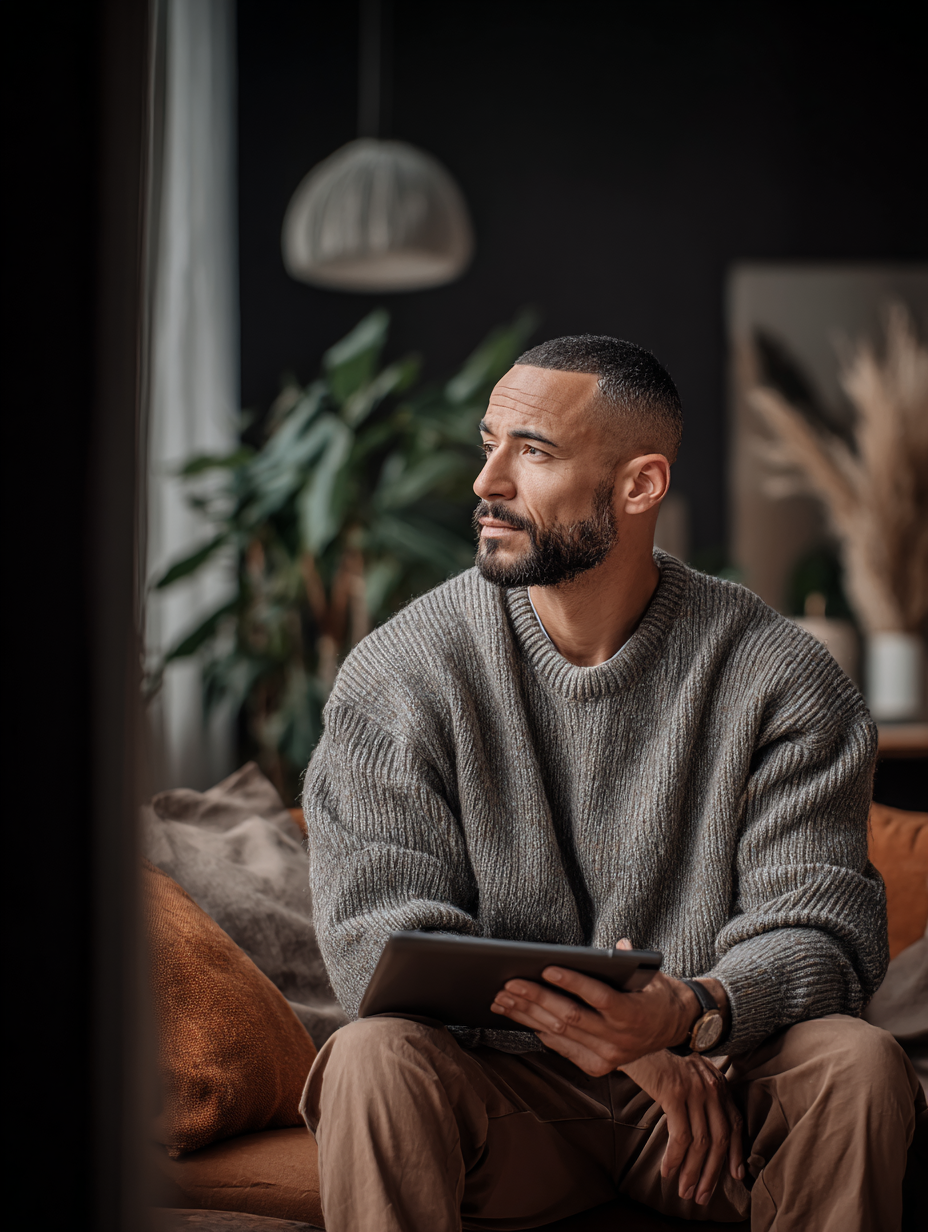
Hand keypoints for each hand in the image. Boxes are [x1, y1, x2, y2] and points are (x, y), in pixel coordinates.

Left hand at [490, 958, 696, 1075]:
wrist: (675, 1028)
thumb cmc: (656, 993)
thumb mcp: (651, 975)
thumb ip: (631, 960)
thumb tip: (618, 944)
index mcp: (634, 1014)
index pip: (598, 997)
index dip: (572, 982)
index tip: (546, 967)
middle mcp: (620, 1040)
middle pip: (570, 1017)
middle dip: (536, 998)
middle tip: (509, 982)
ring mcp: (608, 1057)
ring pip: (561, 1033)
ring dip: (528, 1015)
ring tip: (504, 998)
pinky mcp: (598, 1067)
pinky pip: (562, 1047)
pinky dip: (540, 1030)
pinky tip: (520, 1015)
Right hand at [621, 1049, 744, 1204]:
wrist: (636, 1034)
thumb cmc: (657, 1058)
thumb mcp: (685, 1074)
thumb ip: (698, 1095)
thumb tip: (701, 1130)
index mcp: (716, 1082)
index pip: (734, 1122)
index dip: (735, 1152)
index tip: (735, 1175)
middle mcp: (711, 1086)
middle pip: (719, 1138)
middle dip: (711, 1172)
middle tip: (702, 1195)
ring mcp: (694, 1089)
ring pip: (700, 1142)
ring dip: (692, 1172)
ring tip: (684, 1191)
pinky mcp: (674, 1092)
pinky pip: (680, 1136)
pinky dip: (675, 1158)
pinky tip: (667, 1171)